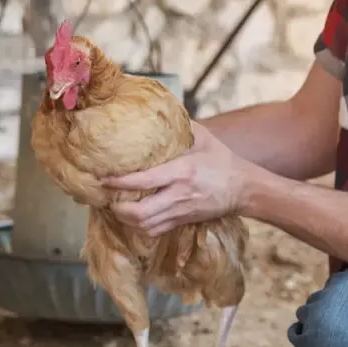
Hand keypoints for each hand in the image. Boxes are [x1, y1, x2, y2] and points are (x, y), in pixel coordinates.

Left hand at [101, 122, 250, 235]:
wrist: (244, 188)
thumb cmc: (222, 160)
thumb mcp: (203, 138)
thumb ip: (181, 127)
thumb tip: (157, 114)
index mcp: (182, 171)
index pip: (143, 181)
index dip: (119, 182)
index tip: (103, 178)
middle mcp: (179, 195)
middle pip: (140, 213)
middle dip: (118, 208)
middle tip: (107, 198)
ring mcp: (181, 211)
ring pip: (145, 226)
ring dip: (126, 219)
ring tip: (117, 207)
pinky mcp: (183, 222)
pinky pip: (155, 231)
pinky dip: (140, 227)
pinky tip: (133, 217)